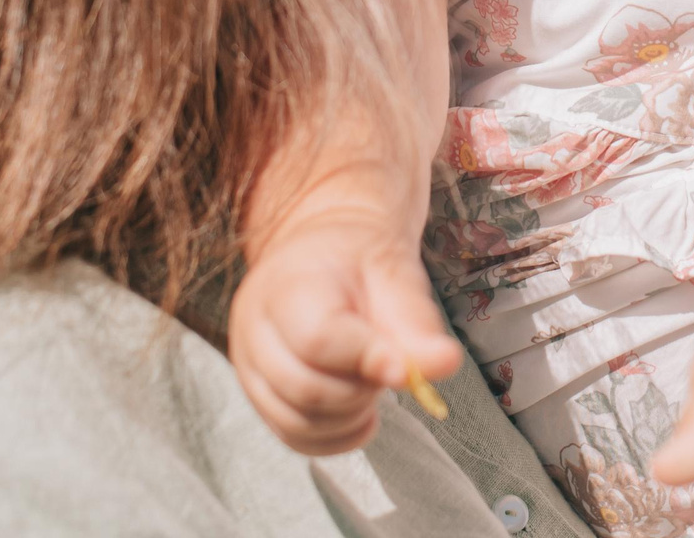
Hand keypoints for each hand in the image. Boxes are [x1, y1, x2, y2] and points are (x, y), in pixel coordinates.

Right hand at [227, 209, 463, 455]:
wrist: (325, 254)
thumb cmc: (360, 261)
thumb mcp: (394, 274)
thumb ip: (415, 322)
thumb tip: (444, 365)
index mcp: (286, 285)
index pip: (317, 339)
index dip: (366, 360)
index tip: (403, 368)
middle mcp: (254, 328)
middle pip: (305, 388)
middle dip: (360, 389)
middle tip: (388, 364)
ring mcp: (248, 365)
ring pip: (297, 421)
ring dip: (349, 415)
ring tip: (372, 379)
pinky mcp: (258, 394)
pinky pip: (294, 437)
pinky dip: (336, 437)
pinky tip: (362, 413)